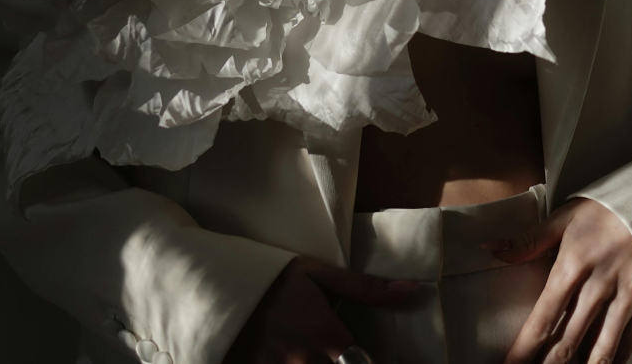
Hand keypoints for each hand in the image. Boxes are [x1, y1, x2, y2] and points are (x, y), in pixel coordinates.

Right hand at [223, 257, 415, 363]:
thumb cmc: (276, 280)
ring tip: (309, 345)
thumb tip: (409, 290)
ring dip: (317, 360)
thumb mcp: (320, 276)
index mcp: (327, 336)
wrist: (222, 287)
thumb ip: (365, 288)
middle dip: (341, 359)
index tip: (361, 354)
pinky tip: (293, 353)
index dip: (363, 361)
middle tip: (335, 345)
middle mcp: (306, 361)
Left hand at [493, 198, 631, 363]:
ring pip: (598, 352)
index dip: (524, 349)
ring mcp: (624, 299)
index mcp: (572, 265)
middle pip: (567, 342)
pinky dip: (610, 363)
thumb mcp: (565, 217)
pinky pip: (626, 346)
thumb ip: (529, 240)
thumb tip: (492, 248)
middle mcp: (597, 288)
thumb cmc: (607, 209)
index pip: (543, 318)